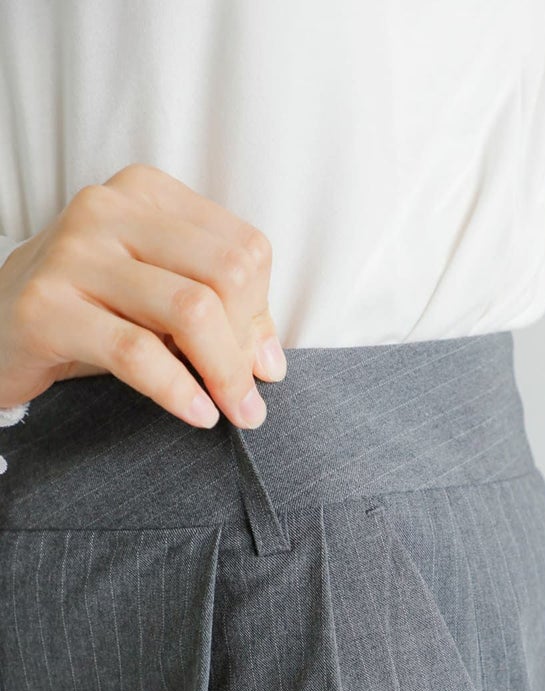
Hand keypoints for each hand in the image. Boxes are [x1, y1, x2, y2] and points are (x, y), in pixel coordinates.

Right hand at [0, 162, 286, 428]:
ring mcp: (73, 252)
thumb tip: (271, 365)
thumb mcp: (162, 303)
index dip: (261, 312)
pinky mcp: (46, 306)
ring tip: (234, 411)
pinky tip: (198, 414)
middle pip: (225, 275)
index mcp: (148, 194)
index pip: (245, 249)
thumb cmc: (93, 312)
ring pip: (190, 310)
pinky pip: (137, 353)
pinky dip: (179, 390)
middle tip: (248, 398)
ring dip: (224, 374)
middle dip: (246, 348)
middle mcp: (108, 209)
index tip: (256, 360)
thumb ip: (223, 317)